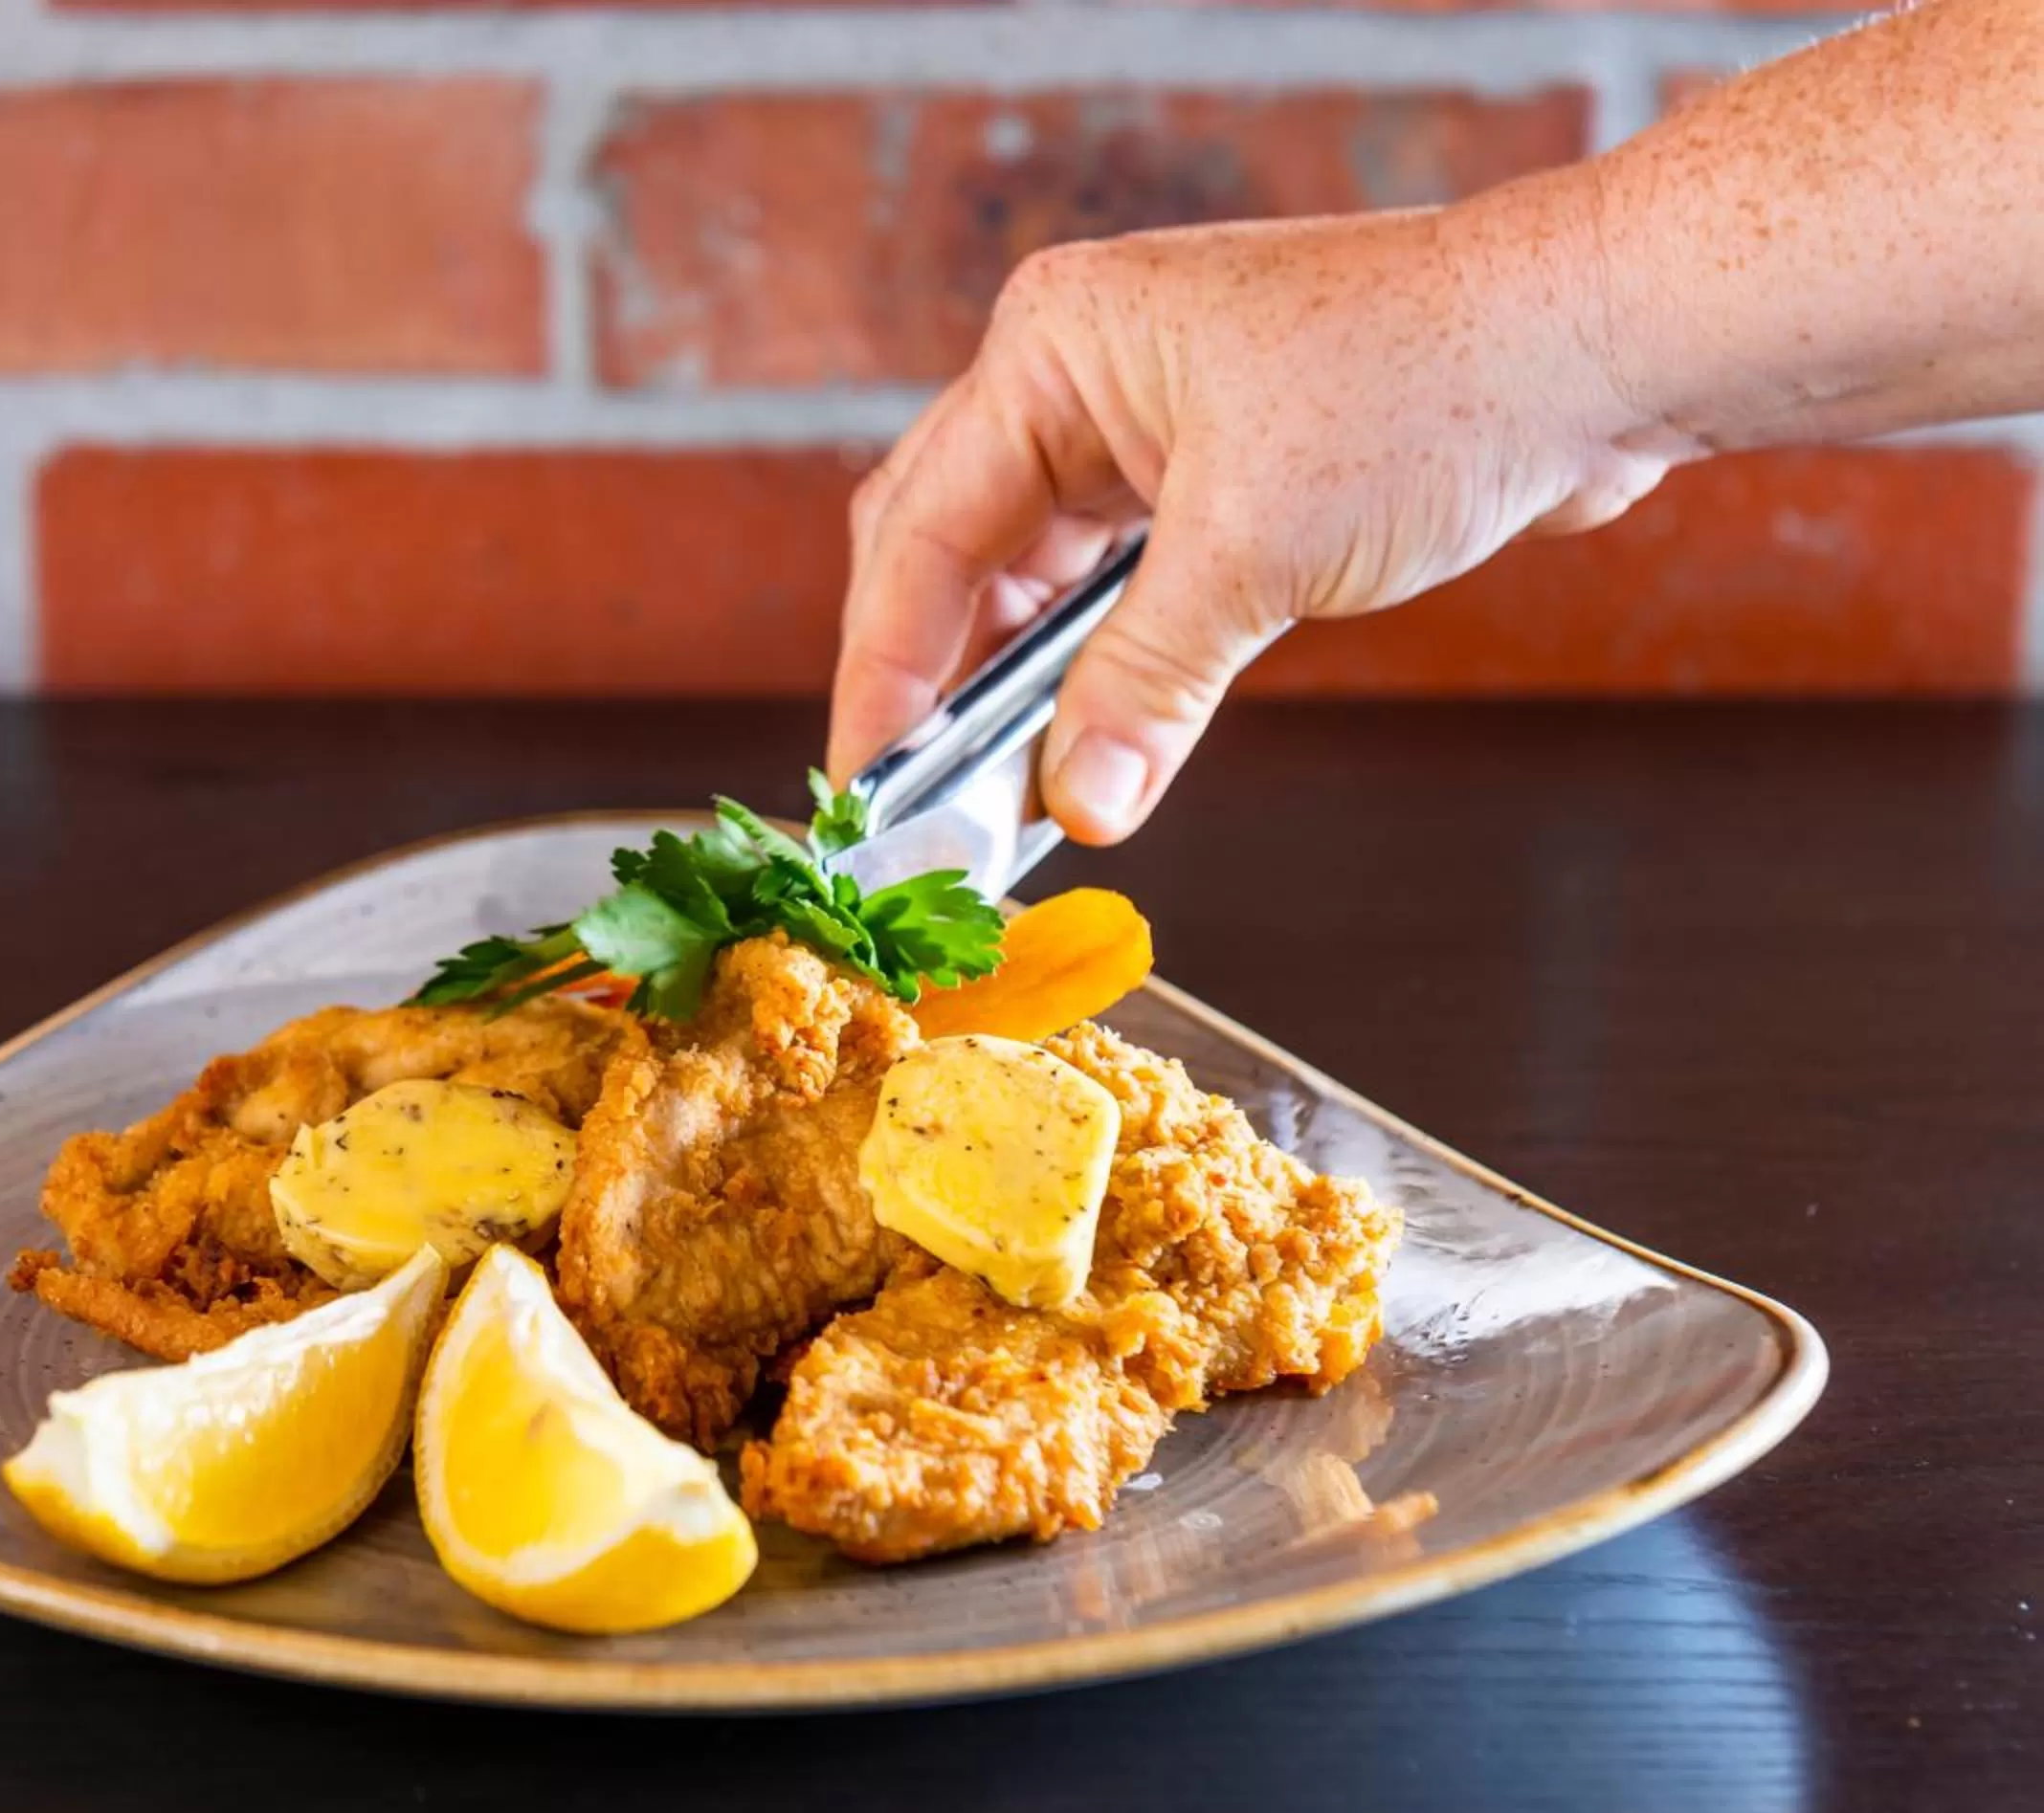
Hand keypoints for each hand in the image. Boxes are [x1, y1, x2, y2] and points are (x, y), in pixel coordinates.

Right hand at [828, 196, 1679, 842]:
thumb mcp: (1257, 551)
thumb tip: (1077, 805)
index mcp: (1054, 347)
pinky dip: (1094, 669)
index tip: (870, 786)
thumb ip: (1145, 685)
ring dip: (1017, 684)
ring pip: (1031, 578)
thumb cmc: (1436, 383)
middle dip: (934, 679)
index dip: (885, 670)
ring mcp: (1146, 426)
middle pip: (950, 548)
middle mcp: (1081, 377)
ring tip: (997, 794)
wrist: (1601, 348)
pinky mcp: (1215, 480)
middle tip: (919, 803)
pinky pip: (1114, 592)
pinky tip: (1088, 742)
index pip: (919, 529)